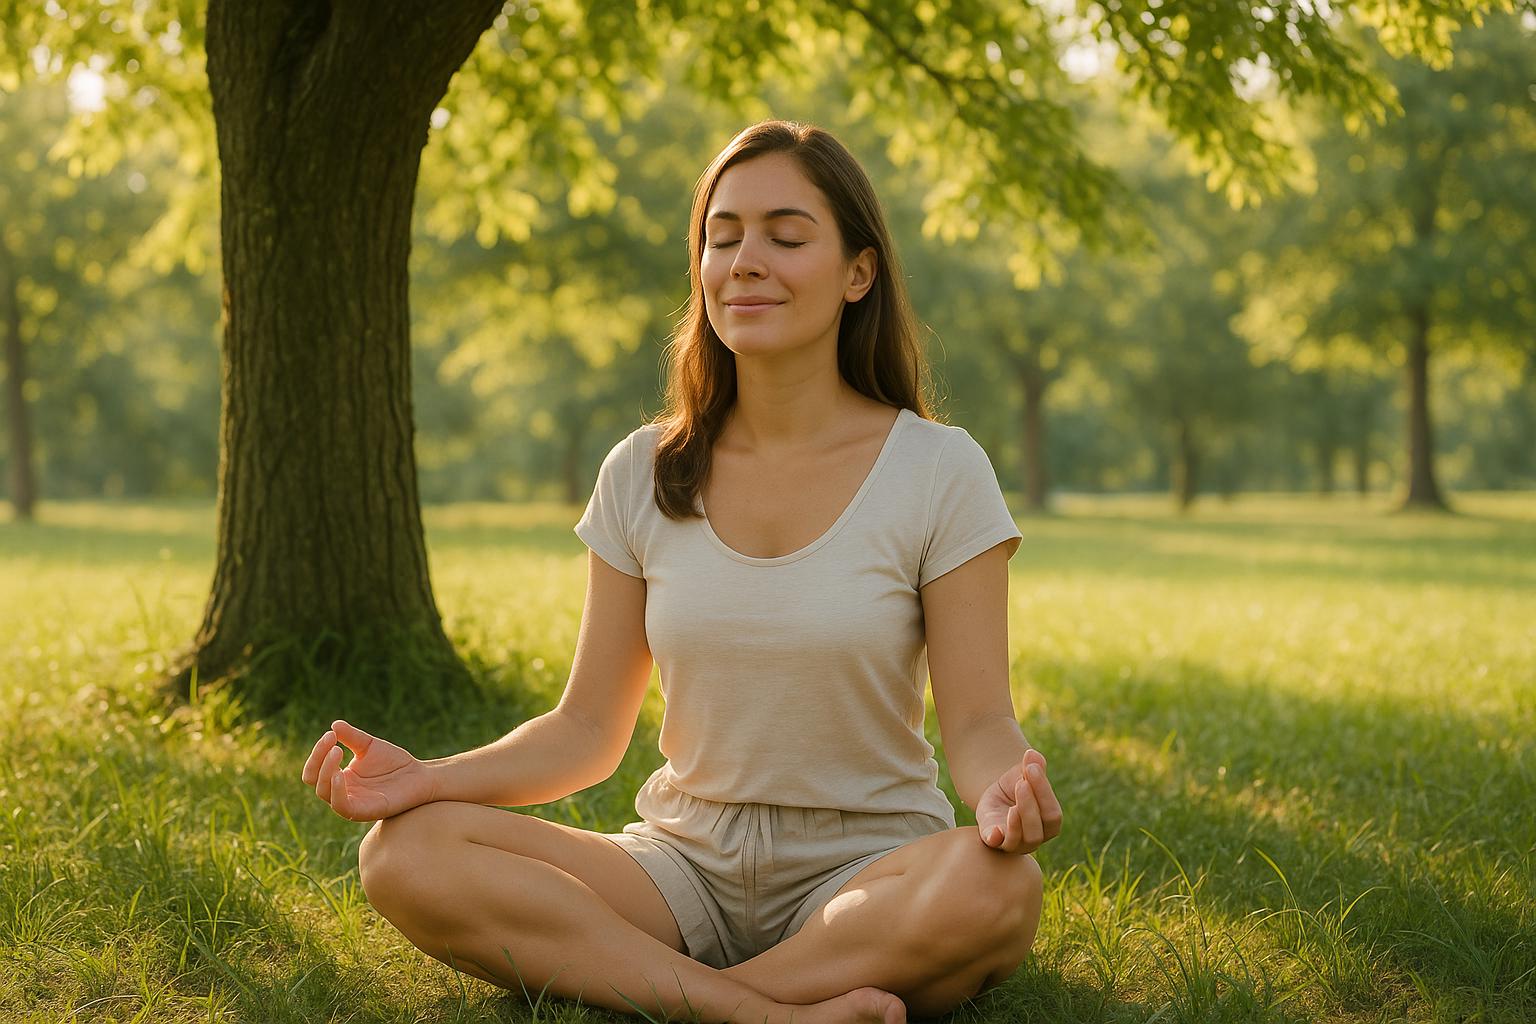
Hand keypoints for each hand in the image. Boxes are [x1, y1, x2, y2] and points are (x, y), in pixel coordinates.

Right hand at [299, 719, 435, 821]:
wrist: (420, 776)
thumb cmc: (394, 763)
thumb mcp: (369, 746)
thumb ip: (351, 737)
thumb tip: (333, 725)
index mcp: (340, 777)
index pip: (314, 769)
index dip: (317, 753)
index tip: (330, 735)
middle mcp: (341, 792)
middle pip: (314, 780)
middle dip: (319, 759)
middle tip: (334, 743)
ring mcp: (351, 803)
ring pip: (324, 792)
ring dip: (326, 771)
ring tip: (337, 752)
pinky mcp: (363, 811)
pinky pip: (342, 807)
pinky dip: (336, 792)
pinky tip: (340, 775)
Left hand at [976, 748, 1061, 854]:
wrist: (995, 797)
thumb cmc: (1017, 787)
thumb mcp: (1025, 774)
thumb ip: (1032, 766)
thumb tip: (1032, 754)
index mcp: (1049, 823)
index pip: (1052, 813)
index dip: (1044, 791)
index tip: (1031, 768)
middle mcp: (1036, 838)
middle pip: (1039, 828)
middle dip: (1030, 805)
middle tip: (1021, 783)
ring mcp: (1015, 843)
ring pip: (1022, 839)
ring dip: (1017, 821)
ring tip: (1011, 804)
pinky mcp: (993, 841)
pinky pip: (996, 845)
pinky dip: (996, 839)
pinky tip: (995, 831)